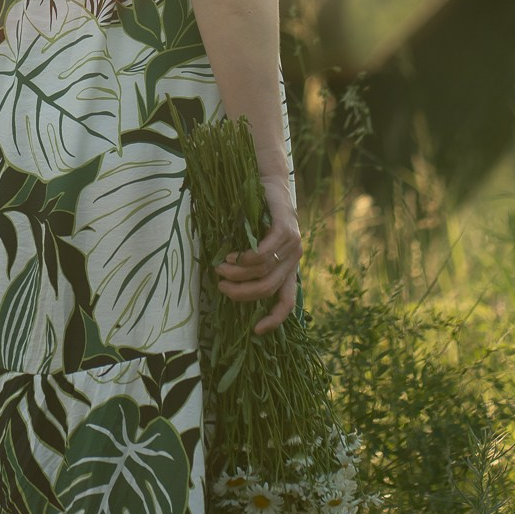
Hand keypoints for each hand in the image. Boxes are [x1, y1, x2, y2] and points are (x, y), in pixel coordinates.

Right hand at [213, 206, 301, 334]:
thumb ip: (251, 264)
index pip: (287, 301)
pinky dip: (245, 258)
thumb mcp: (257, 243)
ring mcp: (292, 244)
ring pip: (263, 271)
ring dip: (238, 274)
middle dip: (241, 293)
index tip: (256, 332)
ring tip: (220, 267)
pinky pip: (263, 253)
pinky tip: (232, 255)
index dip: (274, 320)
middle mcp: (294, 259)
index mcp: (290, 267)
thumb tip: (228, 285)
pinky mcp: (285, 229)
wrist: (270, 181)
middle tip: (221, 285)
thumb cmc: (259, 214)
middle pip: (267, 288)